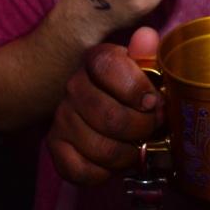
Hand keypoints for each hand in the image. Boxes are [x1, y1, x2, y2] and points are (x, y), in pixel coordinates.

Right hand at [46, 27, 163, 186]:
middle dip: (140, 129)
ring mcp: (61, 117)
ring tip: (135, 148)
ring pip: (99, 148)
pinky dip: (103, 174)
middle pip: (108, 116)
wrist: (103, 106)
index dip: (135, 87)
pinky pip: (80, 171)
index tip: (154, 102)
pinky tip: (112, 162)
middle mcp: (74, 86)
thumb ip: (147, 54)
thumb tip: (147, 36)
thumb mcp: (144, 68)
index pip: (107, 66)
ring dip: (126, 155)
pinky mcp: (55, 145)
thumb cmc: (132, 89)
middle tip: (152, 129)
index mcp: (96, 60)